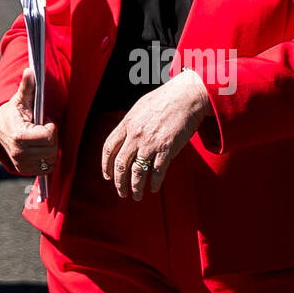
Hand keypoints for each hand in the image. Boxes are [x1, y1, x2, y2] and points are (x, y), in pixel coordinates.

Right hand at [0, 65, 58, 176]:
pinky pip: (47, 169)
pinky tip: (41, 148)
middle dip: (53, 138)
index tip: (45, 120)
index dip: (51, 127)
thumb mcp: (20, 100)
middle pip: (52, 150)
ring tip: (42, 137)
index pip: (49, 136)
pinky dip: (48, 159)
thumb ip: (27, 87)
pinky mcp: (24, 170)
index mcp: (19, 136)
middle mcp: (19, 153)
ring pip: (51, 160)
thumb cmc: (13, 113)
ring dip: (52, 149)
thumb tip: (30, 71)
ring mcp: (21, 164)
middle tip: (44, 128)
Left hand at [101, 71, 209, 199]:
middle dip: (119, 182)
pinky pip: (157, 171)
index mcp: (127, 123)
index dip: (106, 165)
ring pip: (137, 171)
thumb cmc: (165, 99)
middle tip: (121, 192)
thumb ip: (131, 124)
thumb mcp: (140, 108)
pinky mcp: (167, 148)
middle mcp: (136, 135)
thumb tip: (124, 138)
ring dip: (135, 187)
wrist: (187, 96)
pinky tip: (153, 188)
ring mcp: (151, 142)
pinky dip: (154, 182)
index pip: (108, 148)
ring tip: (136, 196)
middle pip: (121, 164)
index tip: (107, 177)